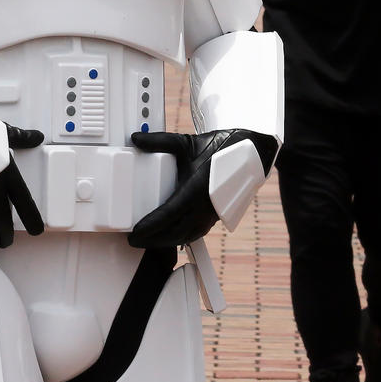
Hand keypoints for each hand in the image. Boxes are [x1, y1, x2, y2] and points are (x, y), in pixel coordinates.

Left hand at [127, 128, 278, 247]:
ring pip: (185, 237)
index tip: (135, 231)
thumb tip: (136, 139)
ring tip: (147, 241)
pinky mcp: (213, 217)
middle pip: (175, 233)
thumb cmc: (217, 150)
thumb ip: (159, 141)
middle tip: (134, 239)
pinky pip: (194, 234)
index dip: (150, 226)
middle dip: (152, 240)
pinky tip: (168, 237)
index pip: (168, 214)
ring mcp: (210, 215)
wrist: (246, 156)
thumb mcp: (185, 143)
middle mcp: (204, 207)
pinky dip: (179, 238)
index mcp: (196, 190)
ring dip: (165, 242)